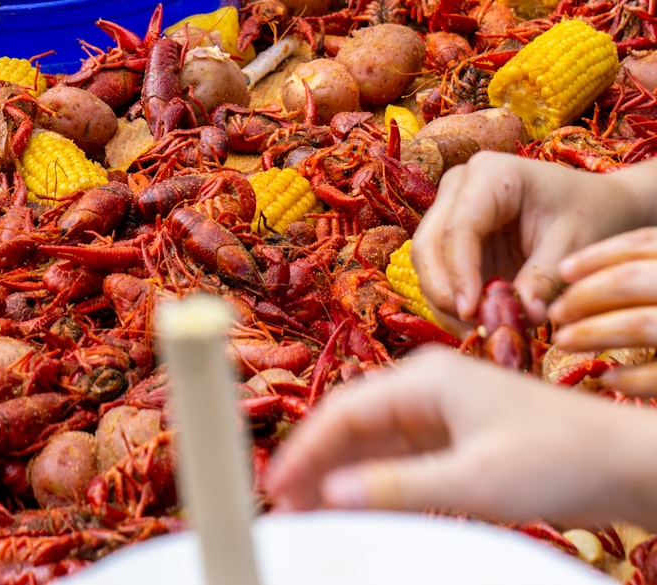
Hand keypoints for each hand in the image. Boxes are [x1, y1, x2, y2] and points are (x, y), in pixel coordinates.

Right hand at [263, 349, 656, 530]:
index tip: (272, 487)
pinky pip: (399, 463)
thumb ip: (398, 488)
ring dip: (340, 479)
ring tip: (306, 514)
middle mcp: (426, 388)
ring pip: (372, 447)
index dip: (303, 450)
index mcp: (425, 378)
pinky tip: (354, 510)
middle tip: (282, 509)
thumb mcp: (474, 479)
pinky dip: (374, 486)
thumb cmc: (557, 459)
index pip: (343, 410)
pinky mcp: (455, 442)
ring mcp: (441, 415)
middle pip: (351, 426)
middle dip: (315, 466)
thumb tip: (327, 496)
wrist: (627, 464)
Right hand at [410, 152, 648, 321]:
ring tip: (475, 331)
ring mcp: (449, 207)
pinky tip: (472, 323)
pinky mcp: (449, 233)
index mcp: (492, 174)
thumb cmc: (587, 215)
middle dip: (443, 290)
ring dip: (442, 300)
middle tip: (471, 329)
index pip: (460, 226)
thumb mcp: (573, 245)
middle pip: (429, 242)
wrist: (594, 206)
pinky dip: (449, 300)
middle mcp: (459, 186)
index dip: (459, 272)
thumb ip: (544, 278)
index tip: (471, 313)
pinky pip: (436, 270)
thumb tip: (522, 317)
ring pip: (425, 259)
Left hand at [550, 227, 656, 396]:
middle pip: (632, 279)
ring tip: (564, 341)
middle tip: (554, 312)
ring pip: (641, 323)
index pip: (645, 243)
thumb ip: (645, 274)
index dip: (598, 255)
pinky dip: (633, 379)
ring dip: (594, 332)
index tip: (563, 270)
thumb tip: (573, 276)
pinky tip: (609, 379)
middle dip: (586, 295)